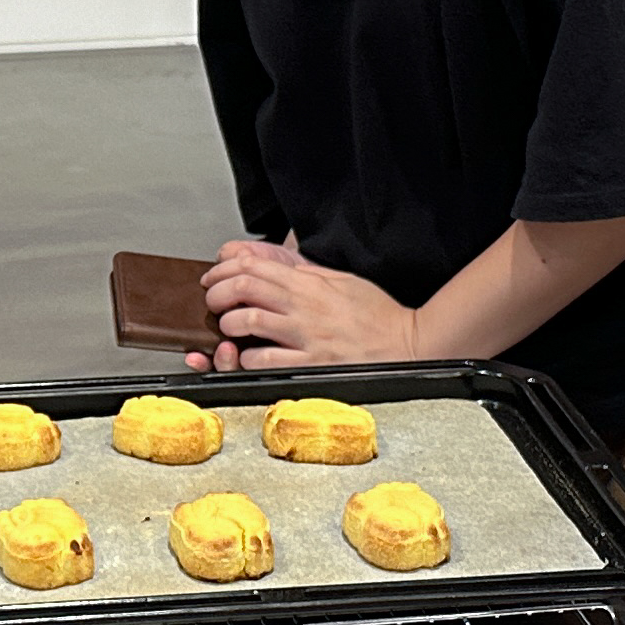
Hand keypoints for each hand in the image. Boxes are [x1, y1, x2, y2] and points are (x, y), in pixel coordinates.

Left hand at [188, 236, 420, 373]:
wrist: (410, 344)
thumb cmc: (378, 315)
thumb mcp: (342, 280)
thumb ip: (307, 272)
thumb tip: (280, 259)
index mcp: (310, 284)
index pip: (253, 266)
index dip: (225, 270)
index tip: (215, 277)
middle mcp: (303, 307)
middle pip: (242, 289)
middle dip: (218, 294)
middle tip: (214, 301)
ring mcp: (305, 337)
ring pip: (246, 323)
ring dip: (228, 326)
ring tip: (229, 329)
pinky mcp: (310, 365)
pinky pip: (264, 360)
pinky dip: (247, 357)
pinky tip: (250, 355)